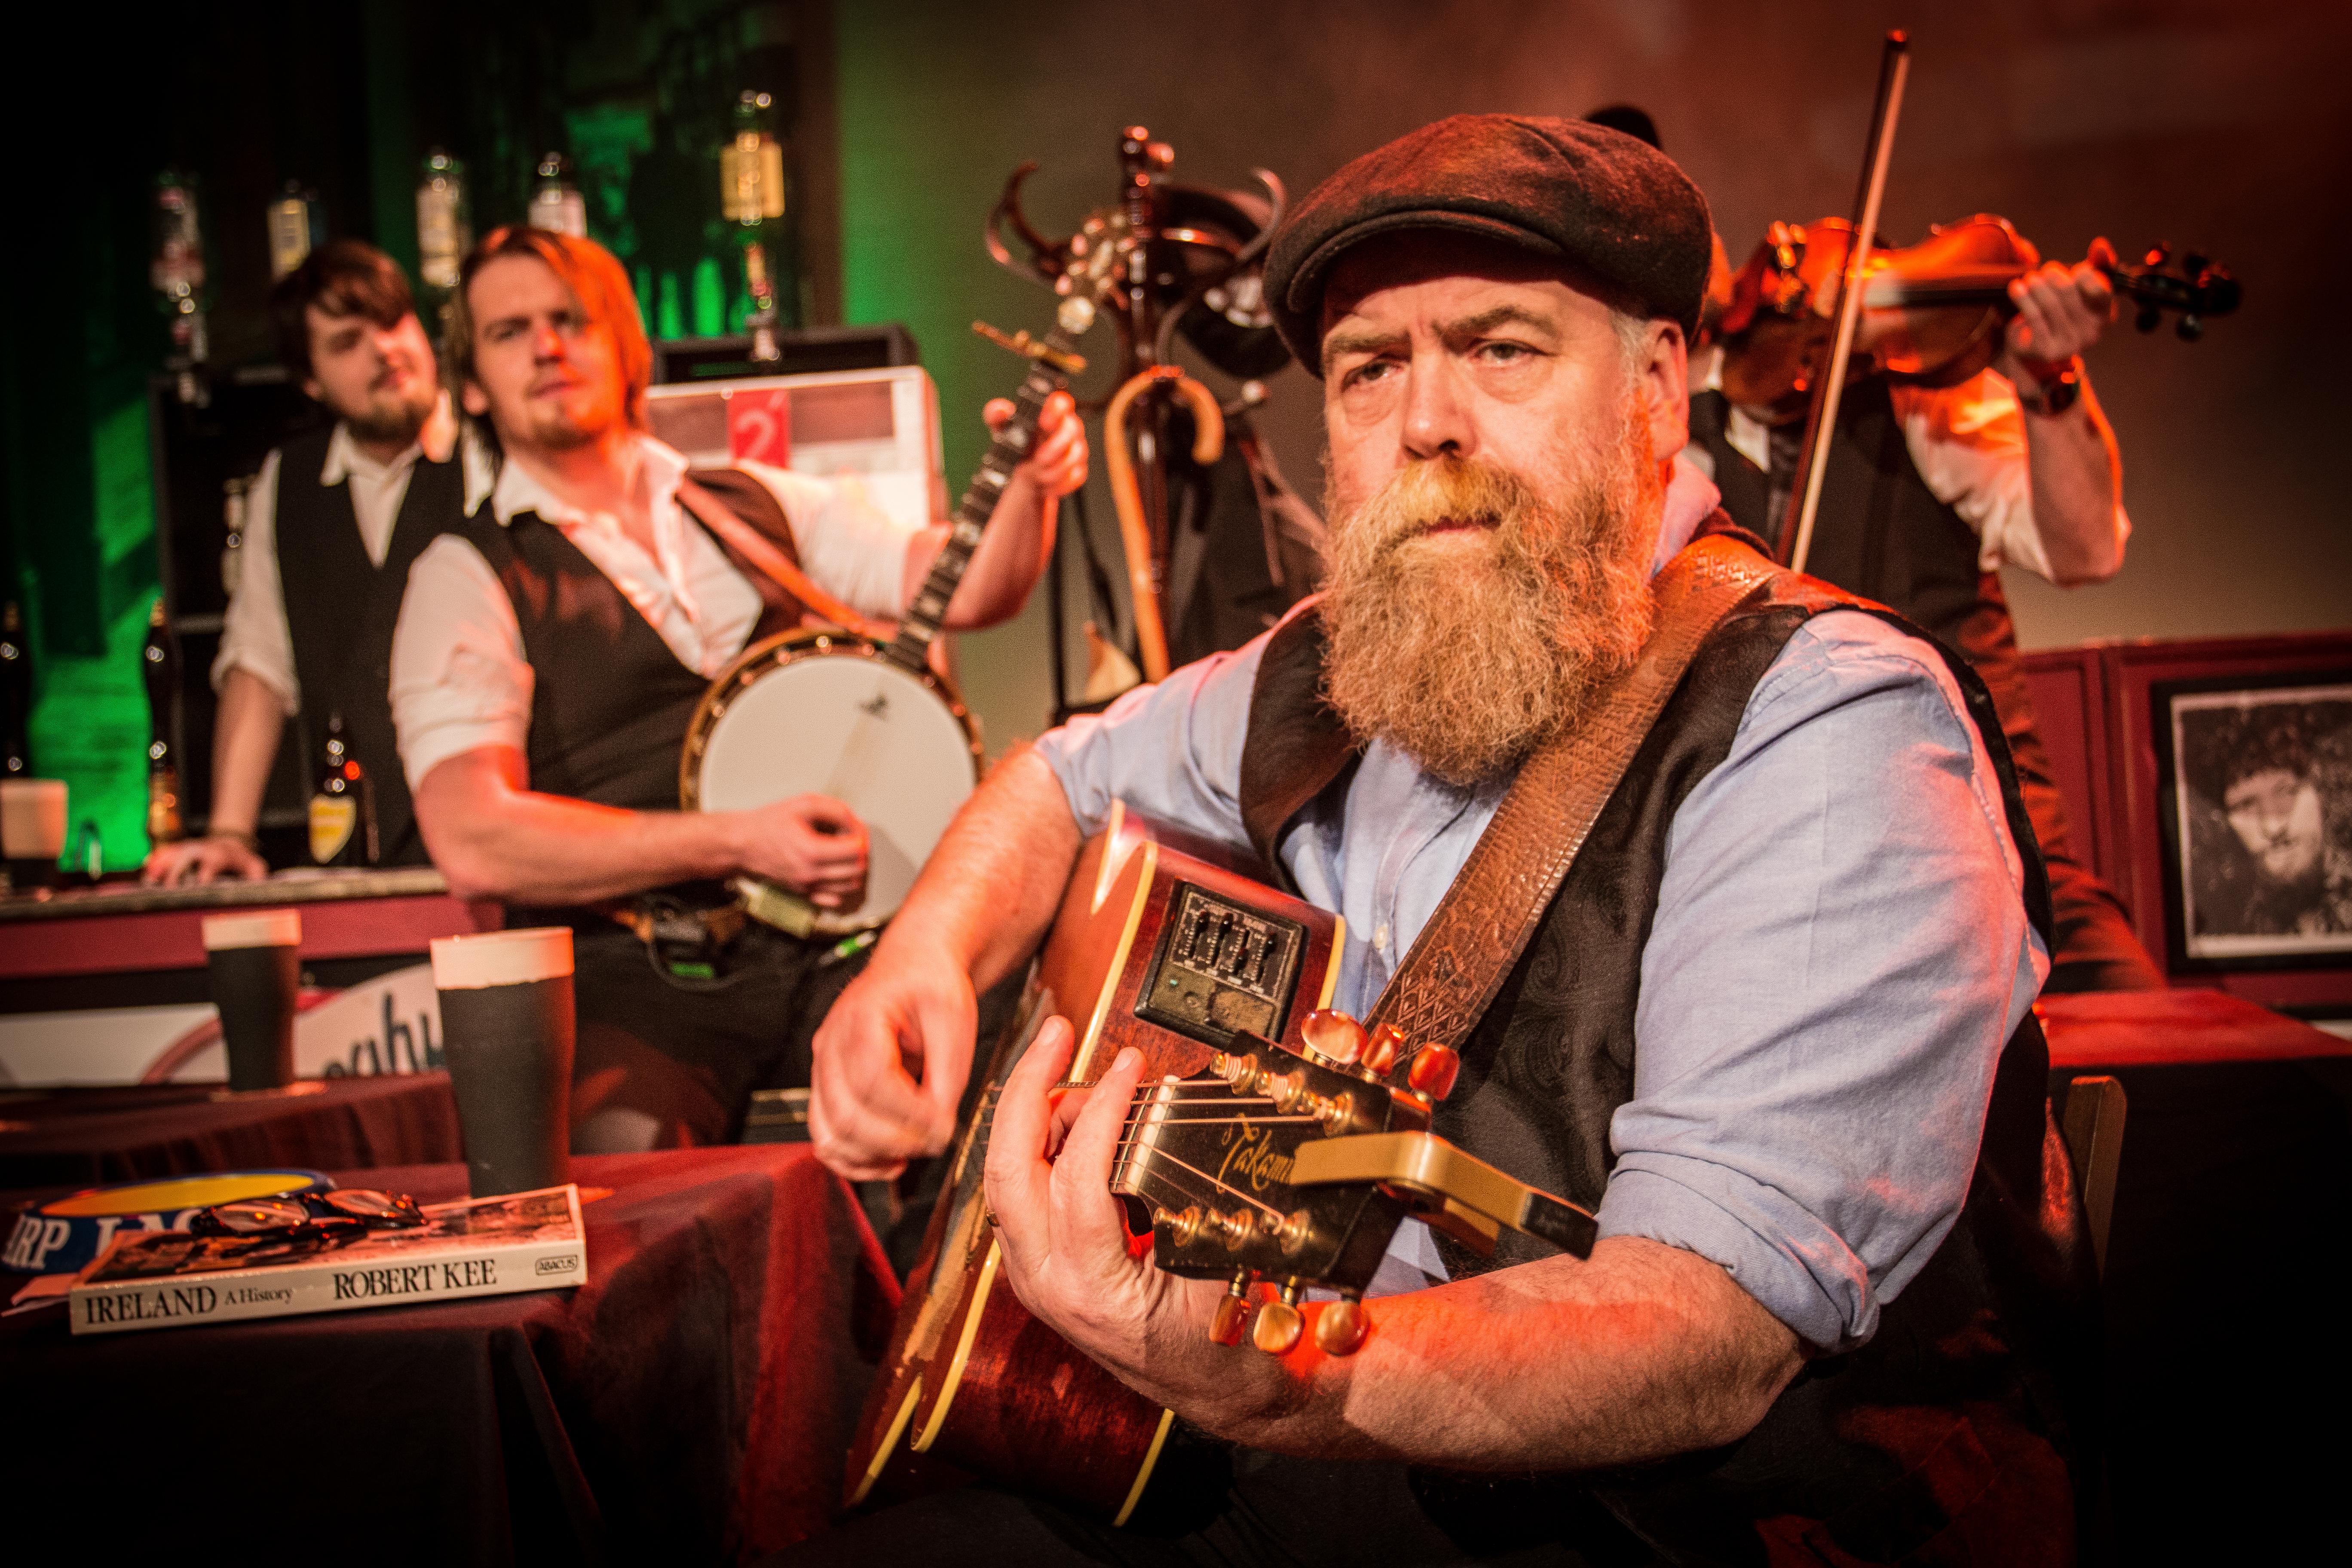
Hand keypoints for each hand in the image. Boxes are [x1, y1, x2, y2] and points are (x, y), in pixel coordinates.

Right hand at [141, 834, 267, 885]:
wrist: (228, 841)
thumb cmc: (240, 859)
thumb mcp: (253, 865)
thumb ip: (256, 875)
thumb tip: (258, 886)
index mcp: (218, 855)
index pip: (210, 865)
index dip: (204, 876)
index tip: (198, 887)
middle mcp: (199, 849)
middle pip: (184, 859)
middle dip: (176, 873)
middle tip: (168, 891)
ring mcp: (186, 848)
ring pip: (170, 855)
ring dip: (159, 867)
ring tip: (148, 882)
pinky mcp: (177, 850)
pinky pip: (162, 854)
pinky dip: (153, 864)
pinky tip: (146, 877)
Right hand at [735, 794, 866, 908]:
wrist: (743, 844)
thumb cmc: (770, 823)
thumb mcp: (803, 803)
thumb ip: (835, 810)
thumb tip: (857, 824)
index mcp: (811, 851)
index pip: (856, 851)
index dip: (861, 836)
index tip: (854, 828)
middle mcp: (810, 873)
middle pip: (856, 870)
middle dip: (861, 852)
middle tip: (851, 838)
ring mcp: (807, 886)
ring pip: (849, 886)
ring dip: (854, 869)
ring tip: (843, 852)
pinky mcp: (804, 893)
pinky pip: (834, 899)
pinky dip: (841, 885)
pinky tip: (835, 869)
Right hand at [808, 931, 979, 1177]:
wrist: (912, 967)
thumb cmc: (932, 986)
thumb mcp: (955, 1018)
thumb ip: (948, 1073)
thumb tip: (938, 1128)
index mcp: (861, 1017)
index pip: (873, 1079)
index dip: (909, 1113)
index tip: (944, 1124)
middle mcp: (831, 1044)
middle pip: (846, 1114)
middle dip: (895, 1140)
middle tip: (934, 1141)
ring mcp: (822, 1068)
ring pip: (829, 1134)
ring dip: (872, 1157)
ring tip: (912, 1154)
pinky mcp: (827, 1089)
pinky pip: (826, 1139)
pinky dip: (853, 1161)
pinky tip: (888, 1162)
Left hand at [981, 1019, 1225, 1396]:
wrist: (1218, 1389)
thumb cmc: (1224, 1337)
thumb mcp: (1220, 1267)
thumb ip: (1192, 1202)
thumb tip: (1177, 1118)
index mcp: (1091, 1290)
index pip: (1076, 1182)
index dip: (1101, 1112)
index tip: (1130, 1066)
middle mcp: (1046, 1283)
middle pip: (1008, 1169)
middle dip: (1027, 1089)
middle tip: (1057, 1034)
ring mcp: (1033, 1274)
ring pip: (1006, 1174)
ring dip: (1034, 1112)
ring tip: (1080, 1075)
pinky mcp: (1037, 1263)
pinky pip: (1021, 1187)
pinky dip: (1040, 1140)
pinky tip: (1073, 1112)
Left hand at [987, 389, 1087, 502]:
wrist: (1018, 480)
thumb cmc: (1013, 450)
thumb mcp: (1000, 433)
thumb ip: (996, 417)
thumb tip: (1000, 410)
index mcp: (1047, 415)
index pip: (1061, 402)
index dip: (1057, 409)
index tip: (1044, 421)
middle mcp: (1063, 430)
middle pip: (1074, 427)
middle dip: (1057, 445)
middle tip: (1040, 458)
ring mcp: (1072, 450)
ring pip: (1078, 453)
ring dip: (1057, 468)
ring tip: (1038, 476)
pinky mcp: (1076, 470)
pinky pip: (1077, 475)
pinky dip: (1060, 483)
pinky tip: (1046, 487)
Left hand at [1998, 238, 2116, 378]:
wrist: (2033, 349)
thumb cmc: (2060, 312)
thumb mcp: (2079, 289)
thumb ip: (2094, 266)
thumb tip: (2100, 245)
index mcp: (2105, 316)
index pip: (2101, 288)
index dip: (2086, 274)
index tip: (2075, 270)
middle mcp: (2092, 333)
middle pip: (2069, 291)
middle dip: (2053, 275)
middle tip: (2043, 272)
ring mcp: (2070, 344)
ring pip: (2050, 303)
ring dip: (2036, 284)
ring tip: (2029, 278)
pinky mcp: (2047, 350)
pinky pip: (2034, 317)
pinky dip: (2023, 297)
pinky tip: (2015, 287)